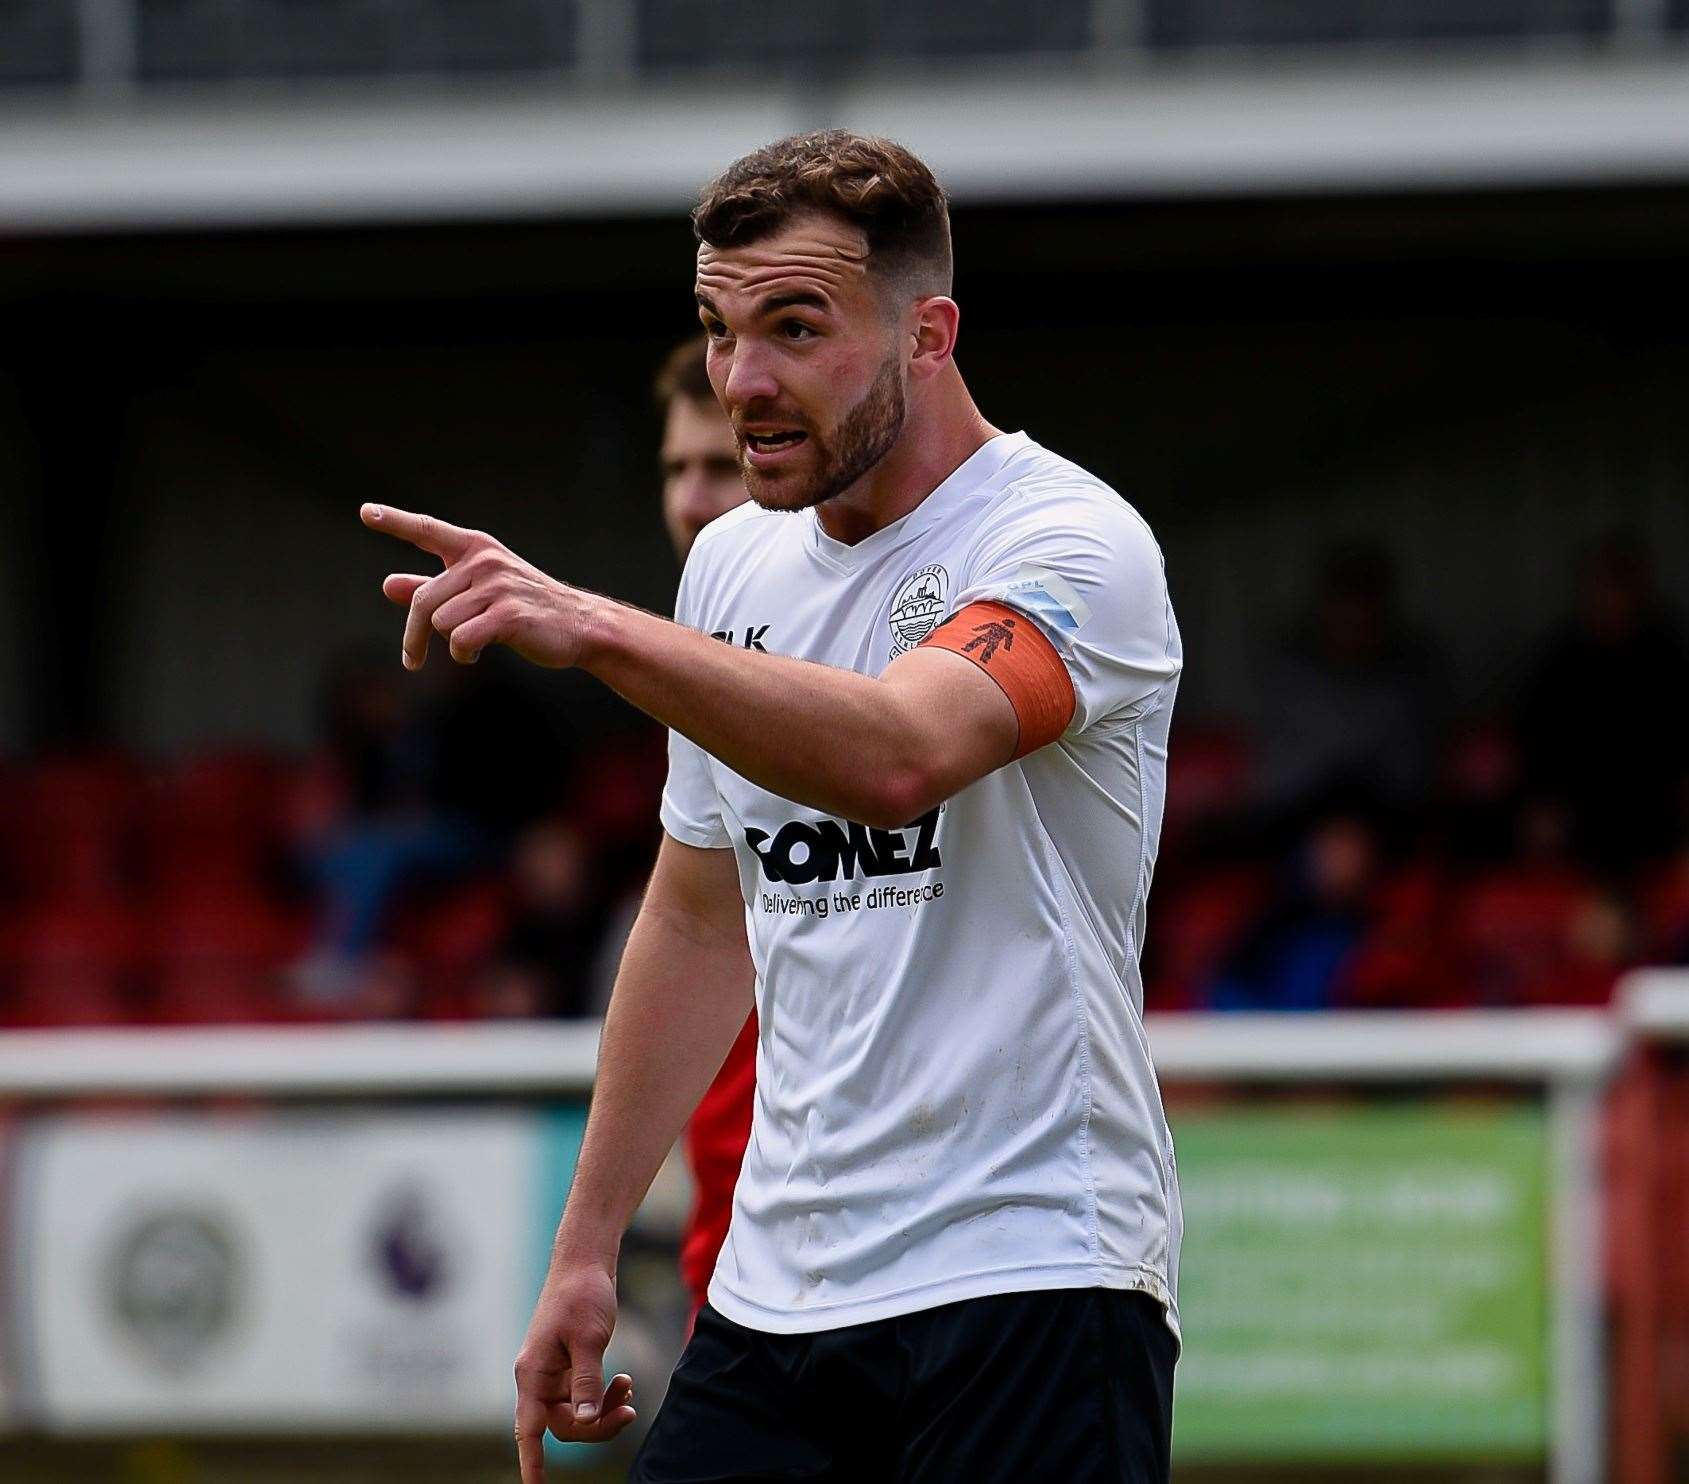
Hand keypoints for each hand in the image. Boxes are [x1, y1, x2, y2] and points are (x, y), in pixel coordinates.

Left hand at [360, 504, 591, 669]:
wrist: (580, 625)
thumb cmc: (526, 608)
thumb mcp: (478, 592)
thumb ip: (433, 588)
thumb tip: (388, 585)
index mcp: (475, 549)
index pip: (427, 530)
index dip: (395, 521)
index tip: (366, 513)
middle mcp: (484, 561)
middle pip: (425, 601)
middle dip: (414, 636)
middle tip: (411, 660)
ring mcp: (498, 586)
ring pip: (442, 623)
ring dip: (450, 644)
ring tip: (472, 645)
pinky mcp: (509, 615)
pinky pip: (462, 640)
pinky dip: (463, 654)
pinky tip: (477, 653)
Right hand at [513, 1263, 635, 1480]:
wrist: (585, 1262)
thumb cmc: (581, 1294)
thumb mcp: (589, 1338)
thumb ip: (587, 1381)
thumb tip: (587, 1420)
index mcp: (533, 1373)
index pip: (529, 1430)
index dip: (532, 1463)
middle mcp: (539, 1378)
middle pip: (564, 1425)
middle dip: (597, 1426)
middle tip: (629, 1412)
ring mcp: (555, 1373)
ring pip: (578, 1412)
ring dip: (605, 1409)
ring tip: (629, 1390)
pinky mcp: (570, 1366)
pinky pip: (586, 1396)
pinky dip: (606, 1394)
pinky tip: (625, 1382)